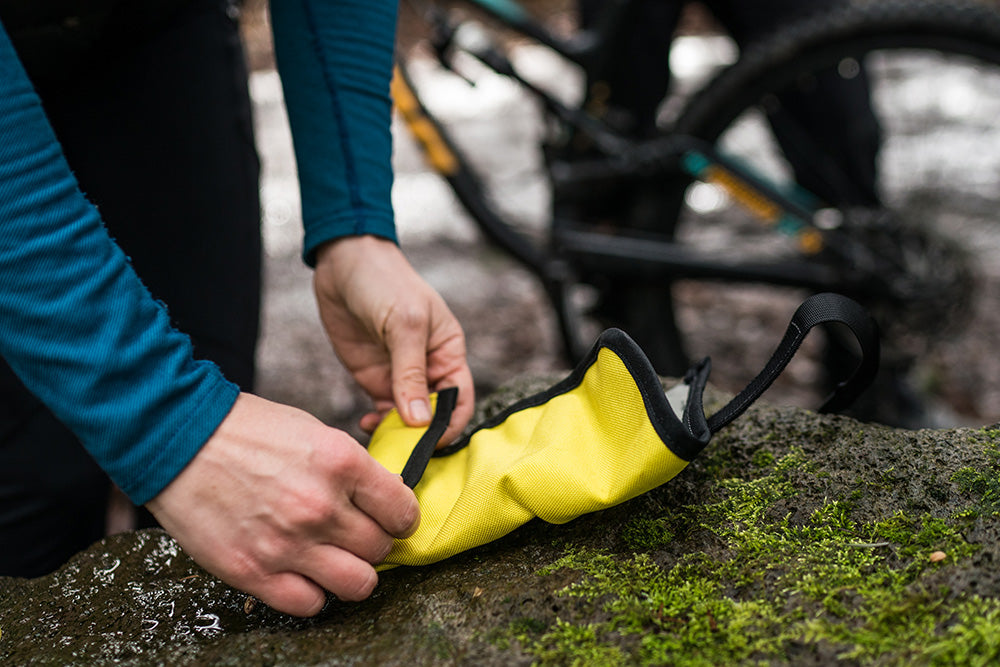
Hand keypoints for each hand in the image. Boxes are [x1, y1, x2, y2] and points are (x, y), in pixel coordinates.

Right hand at [146, 393, 419, 616]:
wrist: (178, 440)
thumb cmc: (246, 430)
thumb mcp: (314, 432)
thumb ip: (351, 469)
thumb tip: (382, 499)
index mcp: (341, 463)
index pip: (403, 511)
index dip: (401, 517)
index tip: (392, 519)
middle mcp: (320, 507)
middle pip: (381, 549)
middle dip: (373, 541)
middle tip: (355, 533)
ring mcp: (288, 544)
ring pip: (359, 584)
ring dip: (351, 573)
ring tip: (334, 558)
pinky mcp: (254, 572)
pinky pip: (310, 604)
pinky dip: (312, 592)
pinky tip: (301, 572)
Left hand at [312, 235, 474, 444]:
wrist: (344, 263)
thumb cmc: (386, 282)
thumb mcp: (405, 324)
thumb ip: (411, 373)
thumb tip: (421, 420)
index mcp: (448, 353)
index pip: (460, 400)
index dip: (450, 425)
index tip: (431, 442)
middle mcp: (429, 369)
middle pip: (434, 415)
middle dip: (421, 435)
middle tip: (402, 448)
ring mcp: (400, 376)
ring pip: (407, 419)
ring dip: (396, 434)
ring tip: (381, 438)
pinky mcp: (375, 379)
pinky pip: (382, 412)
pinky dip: (377, 424)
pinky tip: (366, 423)